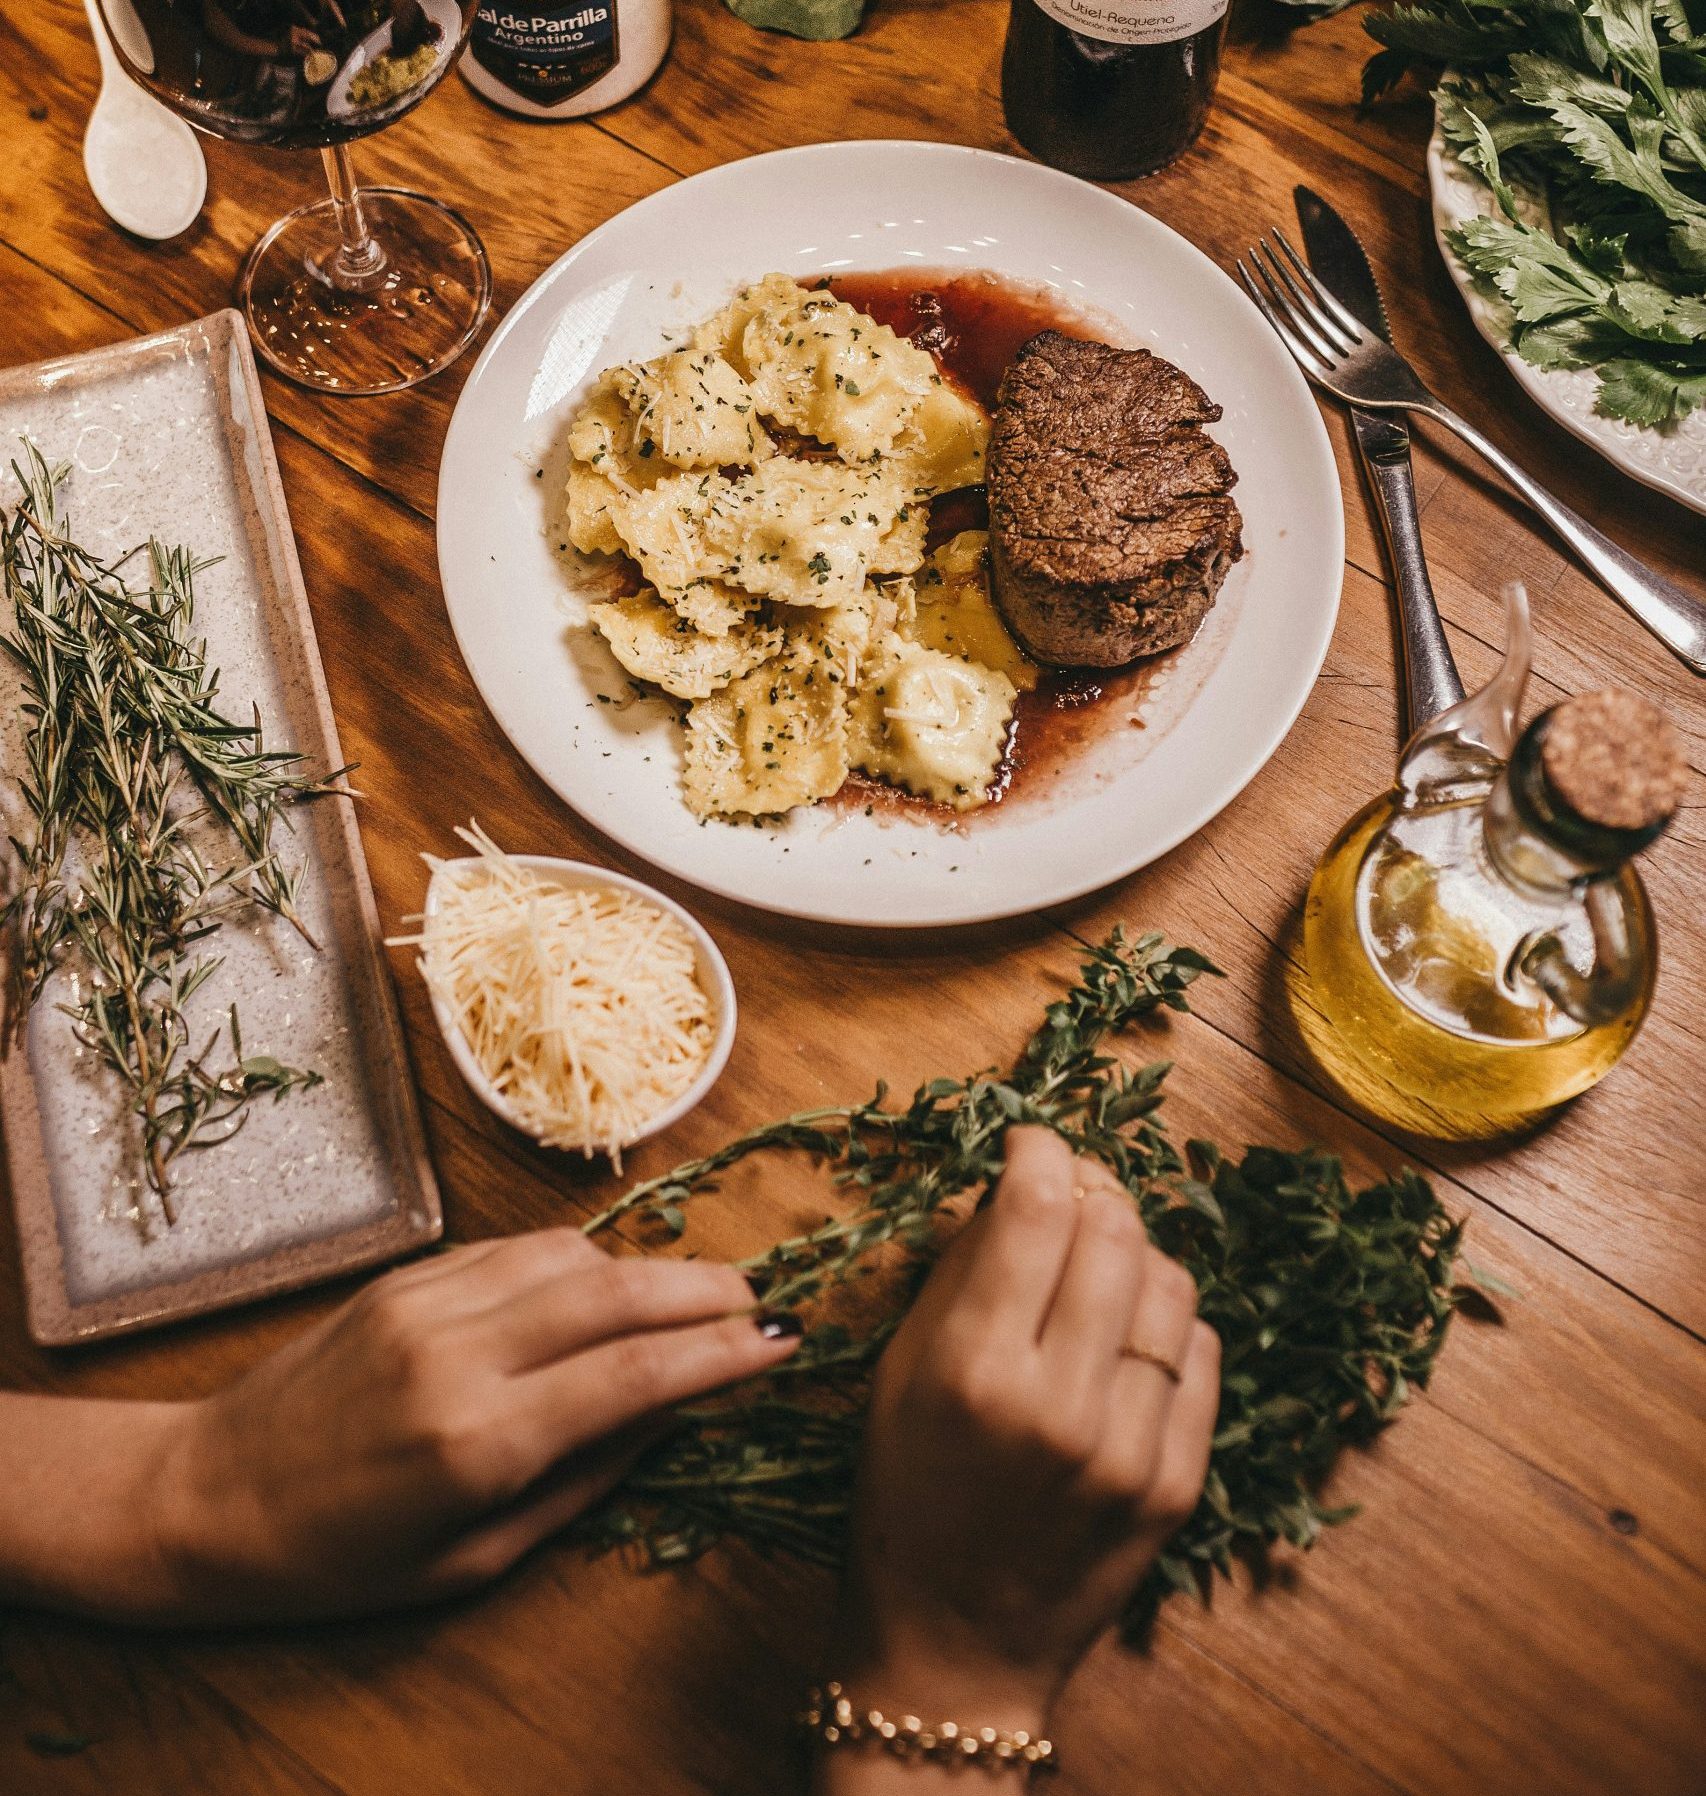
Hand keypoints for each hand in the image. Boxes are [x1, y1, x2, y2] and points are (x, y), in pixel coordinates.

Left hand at [124, 1230, 797, 1623]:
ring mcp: (426, 1300)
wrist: (204, 1495)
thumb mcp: (470, 1560)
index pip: (634, 1372)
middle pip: (617, 1291)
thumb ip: (580, 1483)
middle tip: (762, 1301)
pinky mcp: (406, 1275)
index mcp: (475, 1438)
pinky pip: (519, 1249)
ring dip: (648, 1268)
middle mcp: (457, 1350)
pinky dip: (582, 1259)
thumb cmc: (338, 1560)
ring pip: (572, 1253)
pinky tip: (610, 1283)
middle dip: (705, 1290)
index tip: (782, 1344)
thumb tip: (669, 1417)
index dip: (723, 1354)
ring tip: (698, 1293)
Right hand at [829, 1127, 1218, 1743]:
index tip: (1031, 1142)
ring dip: (1135, 1253)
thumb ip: (958, 1268)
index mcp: (971, 1369)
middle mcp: (1058, 1404)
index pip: (1036, 1208)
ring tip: (1097, 1272)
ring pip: (1172, 1281)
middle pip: (1113, 1230)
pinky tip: (1125, 1338)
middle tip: (1068, 1195)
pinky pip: (1203, 1352)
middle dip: (1090, 1190)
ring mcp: (1129, 1449)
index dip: (1040, 1149)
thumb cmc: (905, 1498)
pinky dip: (1167, 1323)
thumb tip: (1014, 1181)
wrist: (953, 1644)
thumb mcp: (899, 1374)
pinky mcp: (1178, 1484)